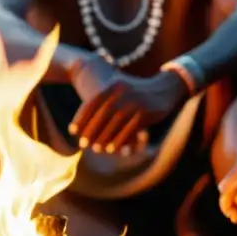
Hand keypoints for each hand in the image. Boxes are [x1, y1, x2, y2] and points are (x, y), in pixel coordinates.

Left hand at [68, 62, 188, 155]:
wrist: (164, 88)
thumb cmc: (135, 93)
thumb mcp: (119, 91)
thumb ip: (104, 103)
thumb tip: (84, 123)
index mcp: (113, 85)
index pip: (92, 103)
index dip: (81, 117)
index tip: (72, 131)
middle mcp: (122, 92)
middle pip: (102, 114)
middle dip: (90, 130)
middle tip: (82, 143)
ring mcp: (134, 102)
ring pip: (115, 123)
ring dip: (104, 137)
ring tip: (95, 149)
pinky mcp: (145, 112)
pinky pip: (129, 129)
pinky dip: (119, 140)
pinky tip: (112, 149)